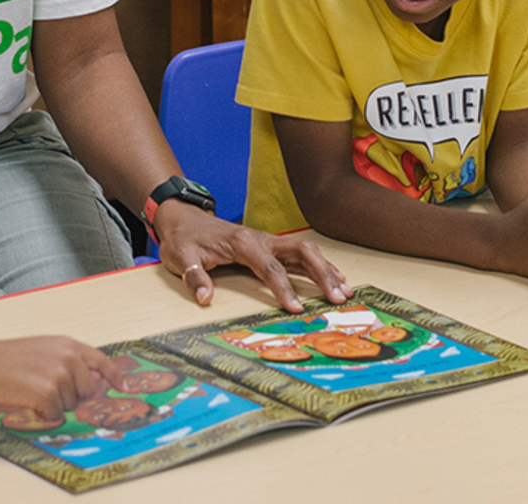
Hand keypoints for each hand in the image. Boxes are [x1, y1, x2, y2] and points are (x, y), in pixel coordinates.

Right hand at [0, 337, 122, 420]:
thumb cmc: (10, 357)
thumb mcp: (45, 348)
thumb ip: (69, 360)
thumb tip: (90, 381)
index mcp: (69, 345)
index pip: (102, 361)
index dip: (115, 376)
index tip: (123, 387)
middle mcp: (68, 358)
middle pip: (87, 391)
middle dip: (71, 396)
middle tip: (46, 389)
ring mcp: (58, 376)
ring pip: (70, 405)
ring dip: (53, 404)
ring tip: (32, 389)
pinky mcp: (46, 393)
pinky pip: (54, 414)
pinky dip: (42, 413)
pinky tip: (27, 399)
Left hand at [153, 201, 351, 312]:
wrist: (184, 218)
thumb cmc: (184, 239)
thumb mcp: (181, 257)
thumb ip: (194, 277)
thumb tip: (205, 298)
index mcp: (243, 243)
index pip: (270, 268)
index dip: (284, 289)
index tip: (296, 308)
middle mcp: (262, 239)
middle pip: (302, 252)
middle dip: (322, 274)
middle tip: (339, 297)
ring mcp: (269, 242)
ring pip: (307, 251)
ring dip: (327, 270)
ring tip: (346, 291)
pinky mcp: (271, 247)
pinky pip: (301, 255)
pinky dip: (320, 266)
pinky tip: (335, 278)